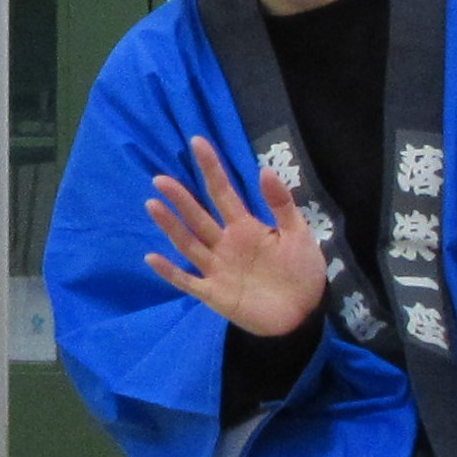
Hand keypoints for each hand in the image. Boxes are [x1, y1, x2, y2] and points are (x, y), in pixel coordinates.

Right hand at [144, 136, 326, 336]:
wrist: (304, 313)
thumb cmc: (302, 271)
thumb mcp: (298, 233)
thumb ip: (281, 203)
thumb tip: (263, 169)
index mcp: (245, 226)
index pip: (222, 192)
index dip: (211, 168)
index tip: (198, 142)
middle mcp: (225, 244)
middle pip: (198, 216)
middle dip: (180, 198)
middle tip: (160, 179)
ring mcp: (216, 268)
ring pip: (188, 243)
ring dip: (170, 226)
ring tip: (152, 205)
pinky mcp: (213, 294)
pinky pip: (187, 281)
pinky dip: (170, 272)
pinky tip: (152, 257)